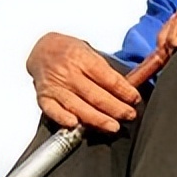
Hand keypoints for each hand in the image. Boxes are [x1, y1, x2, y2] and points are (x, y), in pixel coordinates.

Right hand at [25, 32, 141, 132]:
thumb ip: (106, 70)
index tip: (135, 99)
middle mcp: (68, 73)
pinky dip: (63, 118)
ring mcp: (55, 86)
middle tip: (130, 115)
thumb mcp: (90, 52)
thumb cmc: (70, 52)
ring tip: (113, 126)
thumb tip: (129, 88)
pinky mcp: (44, 97)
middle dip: (116, 108)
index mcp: (82, 58)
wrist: (42, 49)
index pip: (107, 78)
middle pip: (95, 95)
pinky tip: (76, 125)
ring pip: (78, 106)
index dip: (124, 90)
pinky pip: (53, 111)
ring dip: (97, 119)